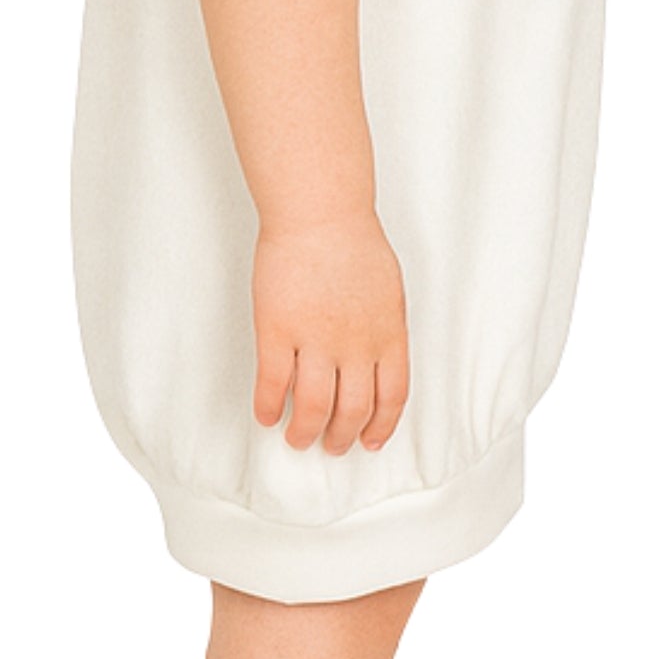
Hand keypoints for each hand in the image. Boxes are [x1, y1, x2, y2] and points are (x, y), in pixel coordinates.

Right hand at [250, 211, 409, 453]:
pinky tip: (267, 416)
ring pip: (314, 408)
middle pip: (353, 410)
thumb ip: (384, 329)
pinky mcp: (277, 330)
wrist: (320, 212)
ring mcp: (316, 340)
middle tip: (332, 445)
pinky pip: (273, 384)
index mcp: (388, 335)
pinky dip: (269, 407)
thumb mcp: (388, 290)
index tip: (371, 442)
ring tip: (297, 438)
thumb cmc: (354, 241)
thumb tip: (378, 360)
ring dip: (305, 432)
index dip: (381, 426)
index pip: (391, 397)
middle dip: (342, 437)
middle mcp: (356, 345)